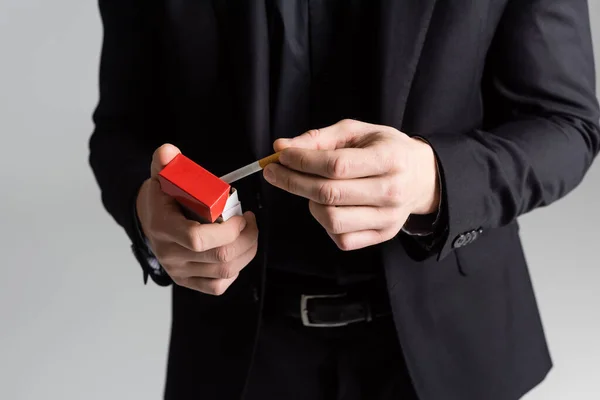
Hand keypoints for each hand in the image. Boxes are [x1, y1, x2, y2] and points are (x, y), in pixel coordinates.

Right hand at [136, 144, 258, 294]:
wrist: (148, 220)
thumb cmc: (162, 198)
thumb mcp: (161, 176)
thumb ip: (165, 162)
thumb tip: (168, 151)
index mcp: (164, 228)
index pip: (198, 239)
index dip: (228, 230)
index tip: (241, 215)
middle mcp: (171, 255)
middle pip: (220, 257)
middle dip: (247, 238)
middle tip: (251, 221)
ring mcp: (179, 271)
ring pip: (225, 271)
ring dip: (247, 251)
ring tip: (249, 232)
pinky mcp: (187, 281)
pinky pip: (218, 286)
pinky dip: (234, 271)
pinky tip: (237, 253)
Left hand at [263, 119, 438, 250]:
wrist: (422, 177)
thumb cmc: (385, 149)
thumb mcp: (358, 132)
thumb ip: (319, 138)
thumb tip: (281, 147)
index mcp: (389, 158)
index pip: (336, 165)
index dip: (302, 161)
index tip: (281, 156)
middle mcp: (391, 191)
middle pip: (329, 193)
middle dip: (292, 181)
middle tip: (273, 171)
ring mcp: (388, 218)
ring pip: (331, 219)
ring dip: (309, 203)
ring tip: (309, 189)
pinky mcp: (381, 235)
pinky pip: (341, 237)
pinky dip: (325, 223)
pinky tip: (327, 206)